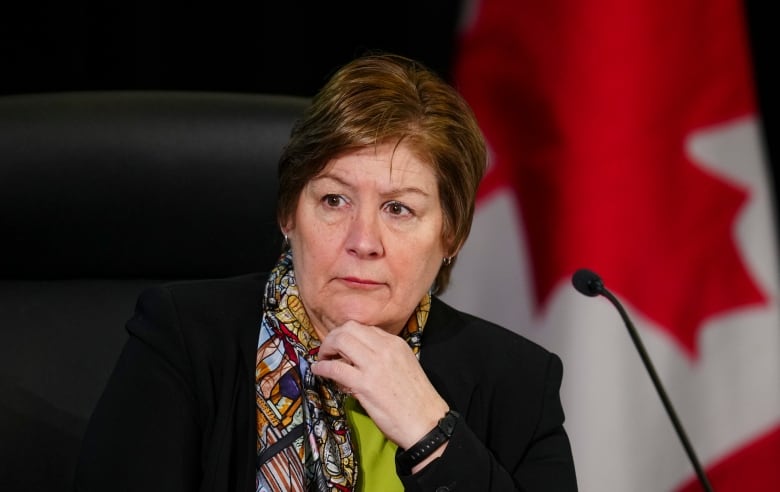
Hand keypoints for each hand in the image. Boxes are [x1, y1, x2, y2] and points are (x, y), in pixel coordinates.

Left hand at [311, 320, 449, 449]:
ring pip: (340, 341)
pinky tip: (319, 371)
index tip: (340, 345)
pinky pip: (335, 368)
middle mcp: (384, 348)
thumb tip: (357, 357)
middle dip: (333, 337)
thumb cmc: (416, 399)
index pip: (364, 327)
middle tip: (327, 350)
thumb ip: (384, 356)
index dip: (347, 334)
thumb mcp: (404, 365)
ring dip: (326, 349)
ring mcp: (374, 365)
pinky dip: (322, 367)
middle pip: (348, 329)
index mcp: (396, 343)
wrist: (426, 421)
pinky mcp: (364, 384)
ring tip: (323, 359)